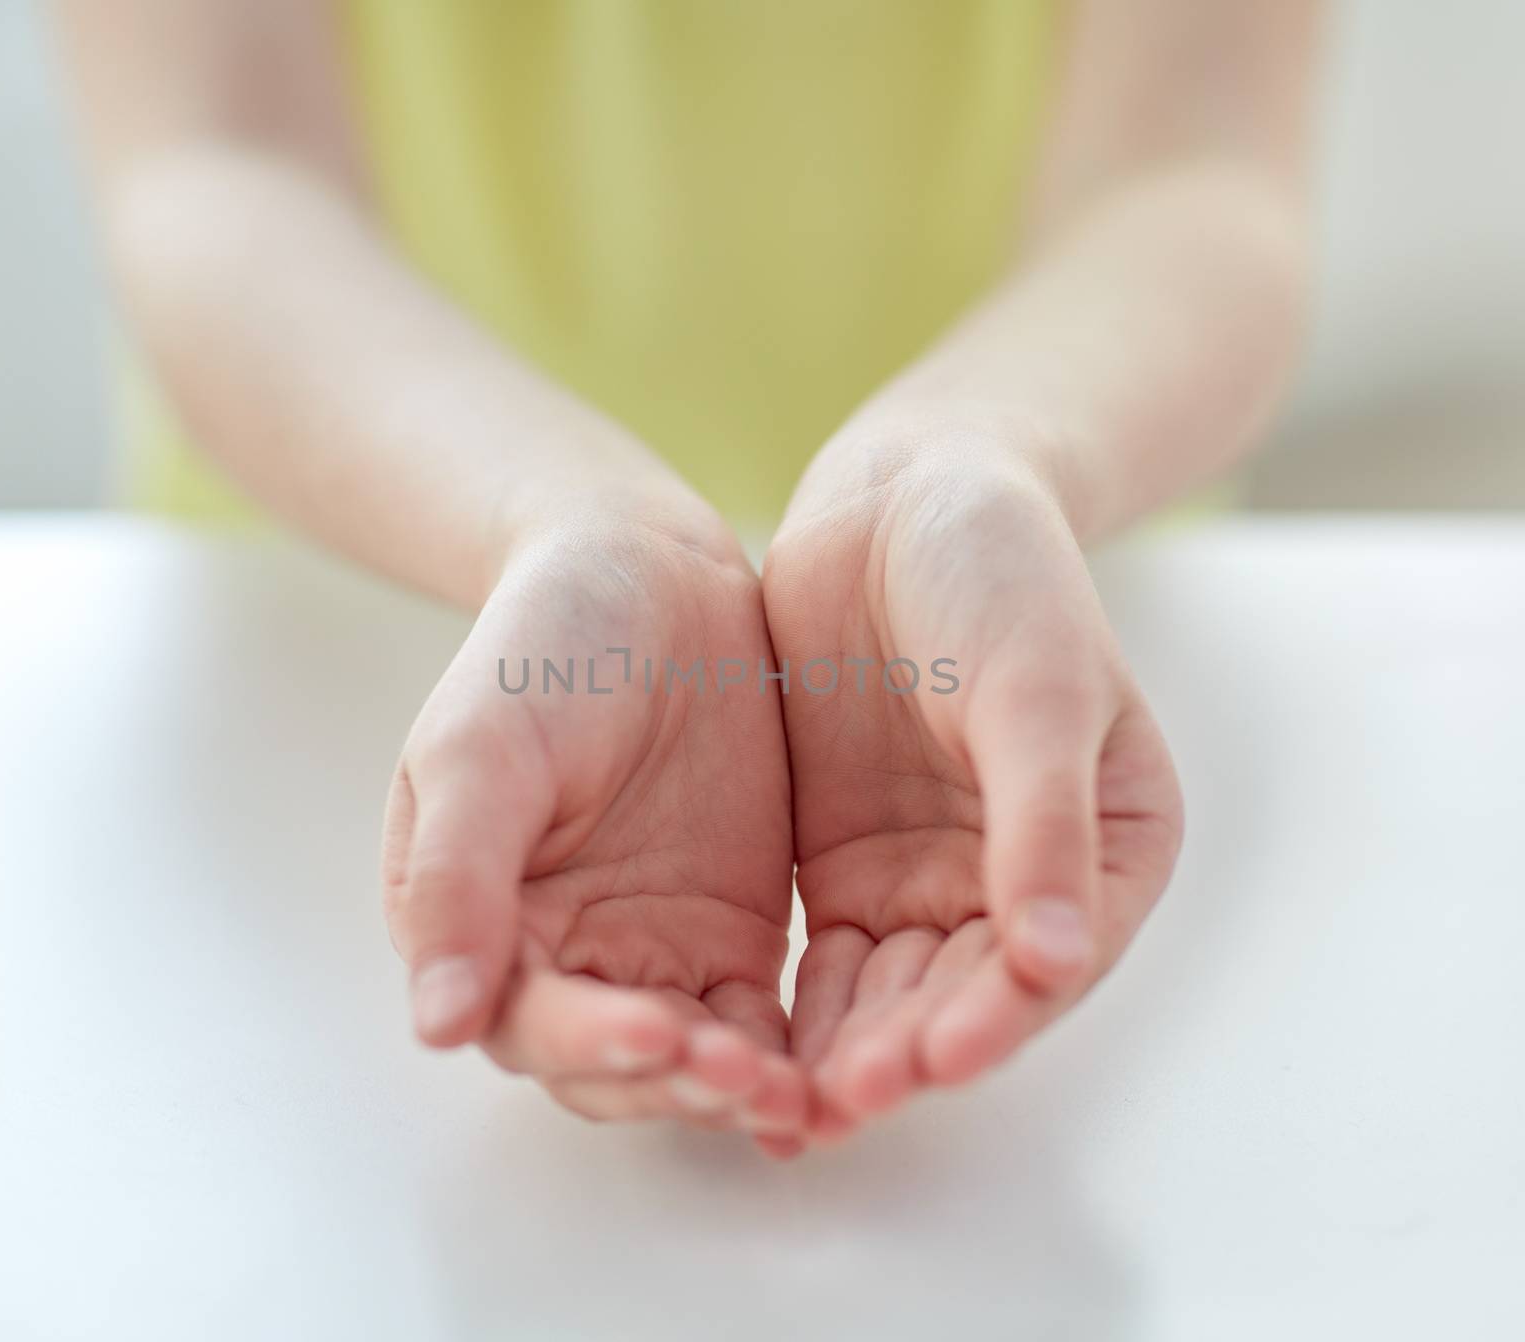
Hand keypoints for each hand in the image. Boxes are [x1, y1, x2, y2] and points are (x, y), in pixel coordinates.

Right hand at [382, 512, 805, 1140]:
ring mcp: (652, 953)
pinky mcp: (731, 939)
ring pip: (688, 1060)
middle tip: (743, 1077)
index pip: (528, 1019)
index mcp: (478, 922)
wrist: (649, 579)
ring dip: (734, 1087)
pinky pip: (758, 1022)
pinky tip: (828, 1074)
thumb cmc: (541, 649)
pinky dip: (788, 1056)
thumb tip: (436, 1025)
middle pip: (611, 1067)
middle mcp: (561, 957)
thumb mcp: (480, 745)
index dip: (588, 1042)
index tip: (657, 1033)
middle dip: (673, 1083)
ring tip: (795, 1093)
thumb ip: (455, 877)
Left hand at [761, 440, 1183, 1141]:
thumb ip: (1044, 818)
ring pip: (896, 994)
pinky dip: (802, 1012)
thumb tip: (1056, 955)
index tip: (933, 1060)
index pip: (1056, 958)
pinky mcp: (851, 867)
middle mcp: (1024, 881)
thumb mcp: (1035, 683)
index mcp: (1111, 845)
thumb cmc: (999, 571)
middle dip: (911, 1053)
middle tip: (844, 1101)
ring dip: (852, 1051)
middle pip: (969, 994)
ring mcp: (933, 878)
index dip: (996, 1016)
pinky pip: (831, 963)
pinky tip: (755, 1058)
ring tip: (793, 1108)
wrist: (898, 500)